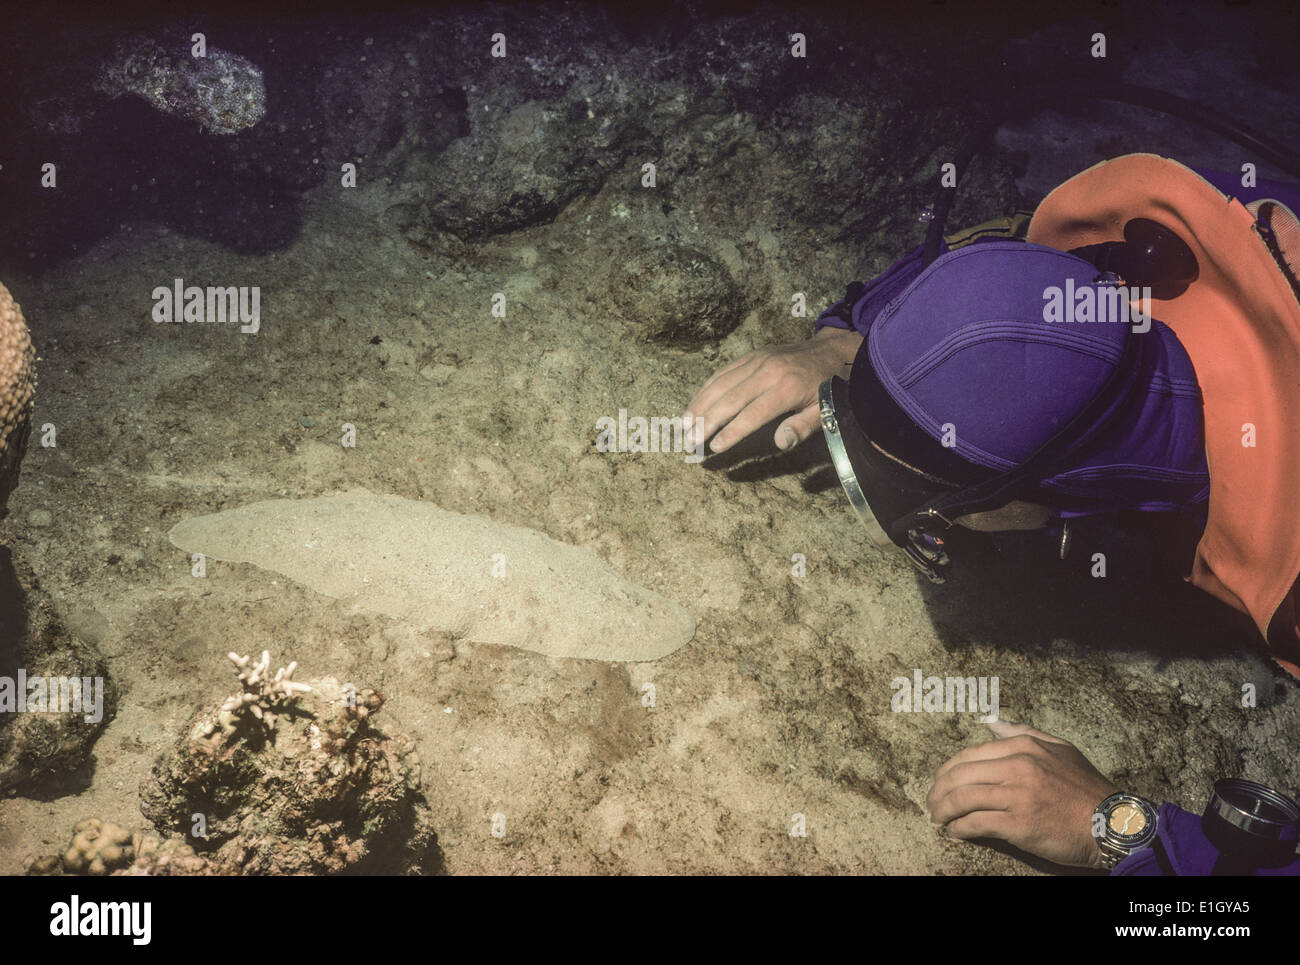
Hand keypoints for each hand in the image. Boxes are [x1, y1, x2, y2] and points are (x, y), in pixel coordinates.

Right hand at [684, 327, 862, 453]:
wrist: (833, 350)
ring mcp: (757, 360)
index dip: (733, 432)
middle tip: (689, 441)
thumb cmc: (828, 386)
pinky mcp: (751, 356)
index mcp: (787, 388)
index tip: (714, 448)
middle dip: (707, 421)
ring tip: (683, 426)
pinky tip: (694, 404)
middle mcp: (768, 371)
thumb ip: (803, 427)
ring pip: (721, 383)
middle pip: (730, 398)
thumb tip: (782, 443)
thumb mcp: (826, 409)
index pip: (754, 414)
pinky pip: (723, 372)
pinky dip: (706, 388)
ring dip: (699, 404)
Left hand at [925, 720, 1118, 868]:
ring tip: (937, 818)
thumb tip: (990, 722)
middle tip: (931, 802)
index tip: (939, 782)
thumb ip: (1024, 731)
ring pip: (962, 798)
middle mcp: (1018, 766)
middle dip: (938, 790)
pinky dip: (958, 828)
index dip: (948, 770)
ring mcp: (1017, 795)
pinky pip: (976, 823)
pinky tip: (953, 832)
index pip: (970, 754)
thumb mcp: (1060, 748)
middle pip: (960, 775)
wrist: (1112, 823)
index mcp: (1024, 746)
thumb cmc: (1086, 788)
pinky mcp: (1019, 824)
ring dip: (943, 810)